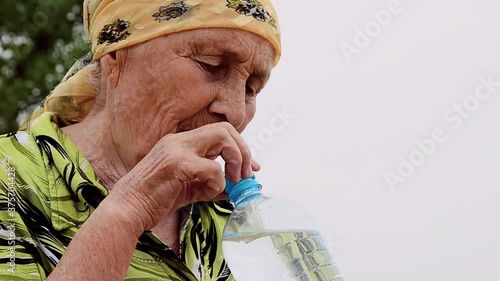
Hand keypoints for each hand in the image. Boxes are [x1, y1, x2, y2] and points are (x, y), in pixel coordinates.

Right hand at [104, 122, 259, 231]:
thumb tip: (234, 189)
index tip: (251, 168)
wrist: (127, 211)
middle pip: (225, 129)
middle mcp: (179, 141)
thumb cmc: (153, 200)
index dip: (240, 148)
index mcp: (181, 143)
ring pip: (221, 137)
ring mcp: (177, 150)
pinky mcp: (176, 164)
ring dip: (235, 159)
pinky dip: (218, 182)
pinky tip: (209, 192)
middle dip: (242, 151)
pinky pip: (212, 167)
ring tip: (232, 180)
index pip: (220, 132)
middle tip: (244, 174)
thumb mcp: (189, 190)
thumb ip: (211, 185)